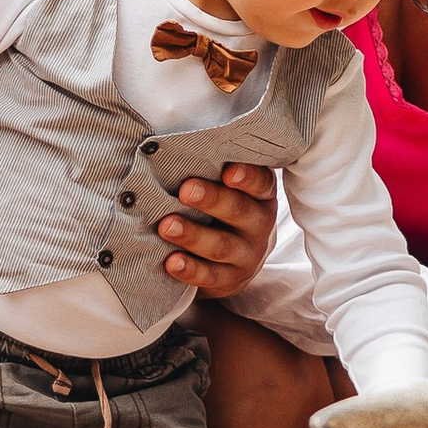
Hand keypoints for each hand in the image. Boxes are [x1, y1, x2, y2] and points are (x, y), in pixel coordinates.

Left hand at [157, 157, 277, 295]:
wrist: (234, 262)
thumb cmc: (222, 211)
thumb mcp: (228, 190)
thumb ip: (212, 170)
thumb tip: (174, 147)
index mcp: (260, 195)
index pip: (260, 182)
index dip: (246, 176)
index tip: (228, 171)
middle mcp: (259, 224)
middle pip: (239, 211)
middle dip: (212, 200)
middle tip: (186, 190)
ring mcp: (247, 255)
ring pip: (221, 246)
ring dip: (193, 235)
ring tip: (167, 226)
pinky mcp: (231, 280)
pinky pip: (211, 276)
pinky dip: (190, 270)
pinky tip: (171, 262)